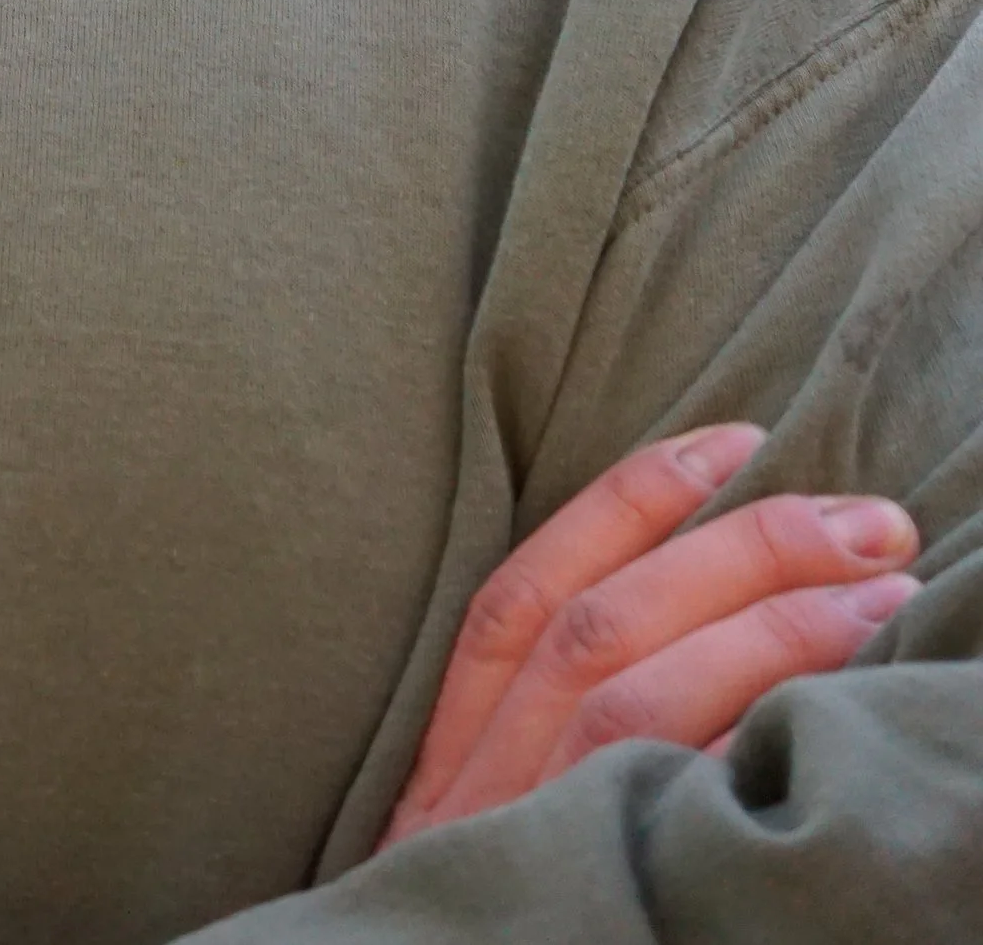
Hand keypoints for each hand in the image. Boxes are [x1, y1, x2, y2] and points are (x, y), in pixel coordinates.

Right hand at [378, 421, 921, 847]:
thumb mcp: (472, 849)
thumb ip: (537, 755)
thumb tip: (693, 635)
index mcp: (447, 764)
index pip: (527, 596)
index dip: (631, 502)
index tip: (740, 436)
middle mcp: (481, 798)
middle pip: (606, 632)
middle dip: (740, 551)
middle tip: (870, 516)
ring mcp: (535, 856)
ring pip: (639, 703)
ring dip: (771, 631)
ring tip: (886, 588)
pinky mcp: (590, 912)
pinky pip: (669, 816)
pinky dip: (745, 749)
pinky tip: (833, 721)